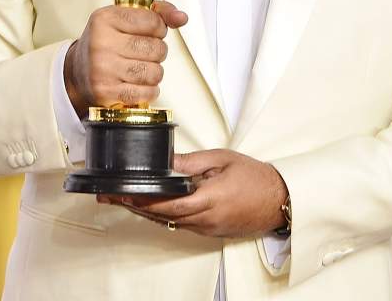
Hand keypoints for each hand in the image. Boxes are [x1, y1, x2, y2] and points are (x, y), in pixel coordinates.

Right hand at [64, 1, 186, 115]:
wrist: (76, 71)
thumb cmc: (105, 42)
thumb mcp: (124, 18)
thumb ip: (157, 13)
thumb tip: (181, 18)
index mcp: (105, 18)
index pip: (153, 22)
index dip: (159, 28)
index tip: (150, 31)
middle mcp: (101, 43)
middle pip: (156, 48)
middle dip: (158, 52)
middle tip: (144, 52)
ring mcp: (102, 69)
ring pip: (154, 72)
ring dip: (154, 72)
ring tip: (140, 68)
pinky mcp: (106, 93)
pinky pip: (146, 93)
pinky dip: (148, 90)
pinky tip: (137, 83)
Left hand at [101, 150, 288, 238]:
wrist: (279, 200)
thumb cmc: (256, 178)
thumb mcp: (223, 160)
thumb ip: (193, 161)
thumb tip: (168, 161)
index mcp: (209, 199)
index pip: (167, 204)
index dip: (142, 201)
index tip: (123, 193)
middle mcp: (206, 219)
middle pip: (163, 216)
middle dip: (135, 206)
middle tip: (112, 197)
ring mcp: (208, 228)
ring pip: (170, 222)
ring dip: (147, 213)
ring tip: (126, 201)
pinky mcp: (211, 232)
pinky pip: (182, 225)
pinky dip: (164, 216)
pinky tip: (153, 208)